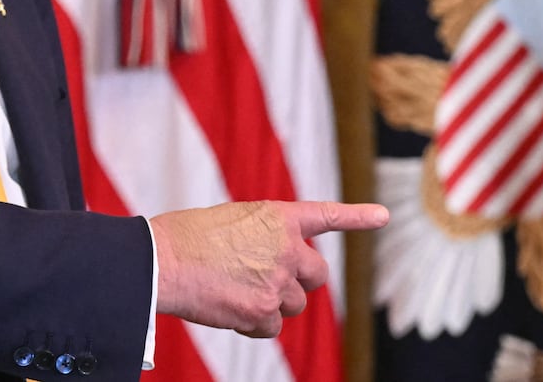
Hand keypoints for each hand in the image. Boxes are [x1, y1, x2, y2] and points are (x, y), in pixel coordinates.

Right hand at [150, 200, 387, 337]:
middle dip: (299, 281)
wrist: (160, 261)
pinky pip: (271, 326)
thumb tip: (274, 270)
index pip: (325, 215)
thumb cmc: (184, 238)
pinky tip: (227, 307)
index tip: (383, 216)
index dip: (357, 216)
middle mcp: (285, 247)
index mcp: (276, 216)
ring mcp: (277, 281)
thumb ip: (262, 238)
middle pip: (316, 275)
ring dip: (272, 302)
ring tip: (234, 289)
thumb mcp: (231, 221)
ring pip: (293, 304)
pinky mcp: (263, 312)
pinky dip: (253, 323)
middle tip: (269, 279)